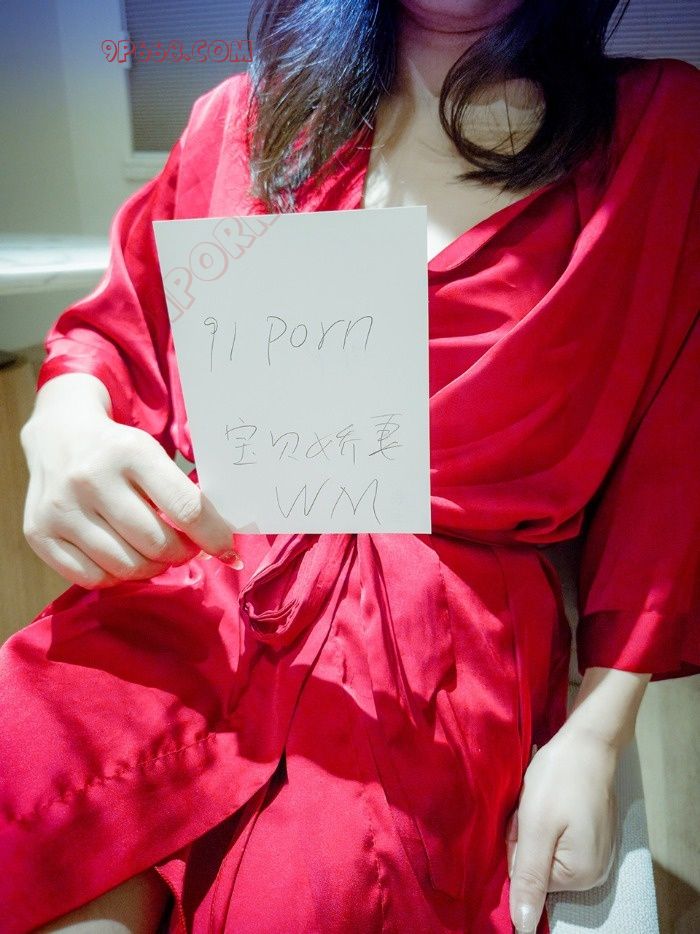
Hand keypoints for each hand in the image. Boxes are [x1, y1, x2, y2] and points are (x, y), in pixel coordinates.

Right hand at [20, 374, 241, 587]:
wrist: (59, 436)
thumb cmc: (119, 451)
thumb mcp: (154, 455)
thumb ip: (185, 494)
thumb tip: (221, 542)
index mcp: (131, 452)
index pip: (186, 508)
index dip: (214, 537)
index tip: (228, 551)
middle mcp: (91, 479)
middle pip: (157, 544)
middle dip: (182, 553)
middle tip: (185, 547)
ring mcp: (61, 508)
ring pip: (126, 566)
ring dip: (152, 567)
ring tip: (154, 551)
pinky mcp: (38, 533)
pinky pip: (92, 578)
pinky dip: (116, 576)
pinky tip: (123, 556)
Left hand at [506, 730, 618, 931]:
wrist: (588, 739)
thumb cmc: (559, 778)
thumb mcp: (536, 826)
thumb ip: (529, 876)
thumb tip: (523, 927)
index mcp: (580, 876)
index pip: (528, 878)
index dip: (519, 845)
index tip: (525, 818)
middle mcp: (593, 872)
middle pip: (537, 864)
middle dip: (526, 835)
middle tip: (532, 805)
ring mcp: (595, 852)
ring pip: (545, 847)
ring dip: (534, 824)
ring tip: (541, 798)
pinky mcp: (592, 832)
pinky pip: (557, 835)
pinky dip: (547, 817)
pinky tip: (552, 797)